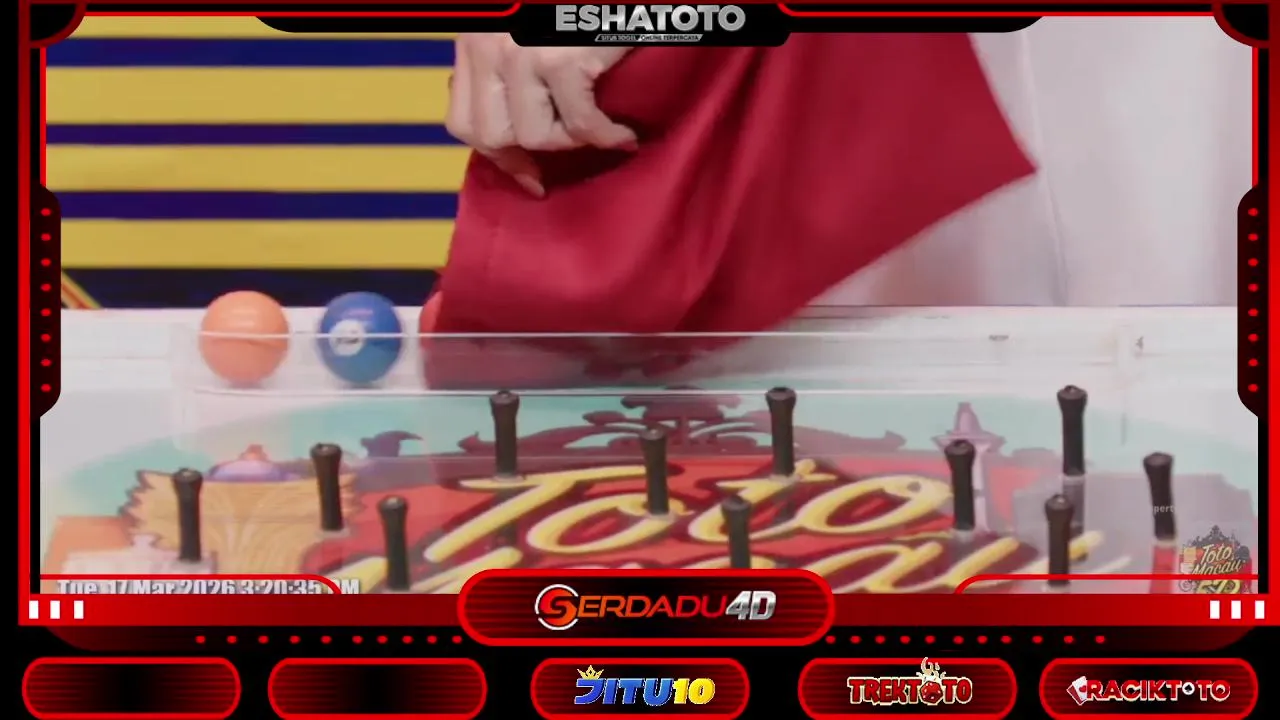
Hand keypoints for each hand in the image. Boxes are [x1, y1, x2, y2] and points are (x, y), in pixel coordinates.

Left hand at [446, 34, 636, 195]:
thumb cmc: (582, 11)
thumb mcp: (524, 34)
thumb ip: (505, 69)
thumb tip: (508, 120)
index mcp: (474, 39)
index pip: (463, 122)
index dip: (497, 156)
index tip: (528, 174)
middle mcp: (487, 44)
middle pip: (491, 135)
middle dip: (533, 152)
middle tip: (567, 152)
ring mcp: (520, 53)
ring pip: (534, 136)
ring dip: (573, 140)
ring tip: (598, 127)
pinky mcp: (560, 60)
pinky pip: (580, 126)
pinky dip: (608, 136)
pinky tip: (625, 135)